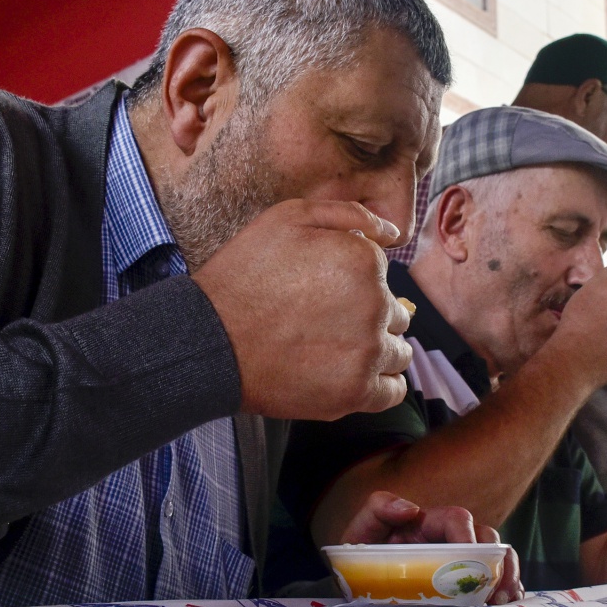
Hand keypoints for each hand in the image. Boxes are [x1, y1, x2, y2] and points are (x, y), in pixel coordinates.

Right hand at [194, 200, 413, 419]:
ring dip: (378, 351)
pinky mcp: (357, 392)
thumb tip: (392, 231)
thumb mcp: (287, 218)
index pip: (383, 276)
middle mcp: (375, 304)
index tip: (326, 295)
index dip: (356, 285)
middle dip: (369, 317)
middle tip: (327, 325)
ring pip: (399, 352)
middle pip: (395, 314)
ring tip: (337, 352)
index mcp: (364, 261)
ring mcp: (368, 351)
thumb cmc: (242, 277)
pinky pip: (394, 389)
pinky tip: (354, 376)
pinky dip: (381, 384)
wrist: (208, 340)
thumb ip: (347, 215)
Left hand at [336, 491, 522, 603]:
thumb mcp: (361, 532)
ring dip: (507, 578)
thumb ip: (378, 510)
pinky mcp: (465, 584)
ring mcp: (461, 562)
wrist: (355, 587)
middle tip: (496, 592)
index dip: (468, 537)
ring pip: (497, 559)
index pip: (458, 519)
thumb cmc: (360, 559)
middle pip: (487, 539)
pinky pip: (496, 582)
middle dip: (498, 562)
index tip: (469, 566)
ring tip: (504, 602)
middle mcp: (451, 539)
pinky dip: (508, 592)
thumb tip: (410, 508)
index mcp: (429, 523)